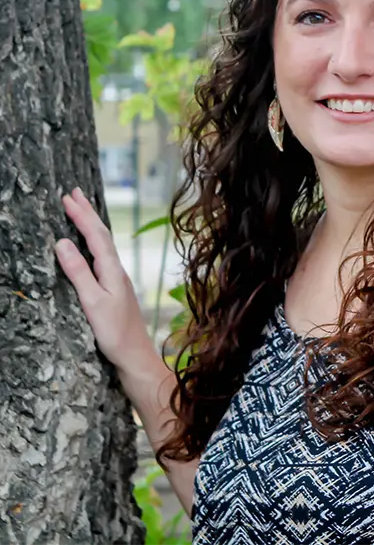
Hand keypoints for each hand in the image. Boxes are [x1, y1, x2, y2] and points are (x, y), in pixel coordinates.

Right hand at [55, 187, 154, 372]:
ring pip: (103, 244)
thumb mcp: (92, 302)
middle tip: (74, 192)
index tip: (68, 197)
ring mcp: (117, 279)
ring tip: (81, 210)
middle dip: (88, 213)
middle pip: (102, 235)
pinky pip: (102, 256)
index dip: (82, 215)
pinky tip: (91, 246)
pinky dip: (94, 242)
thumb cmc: (115, 333)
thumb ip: (79, 272)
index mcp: (113, 270)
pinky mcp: (115, 289)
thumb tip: (62, 243)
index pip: (96, 235)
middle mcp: (117, 270)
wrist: (136, 356)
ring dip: (91, 225)